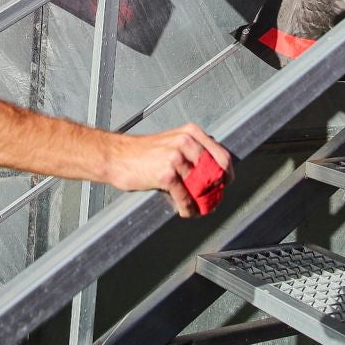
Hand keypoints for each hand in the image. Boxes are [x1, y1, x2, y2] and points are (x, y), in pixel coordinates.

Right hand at [103, 122, 232, 218]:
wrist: (116, 157)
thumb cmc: (142, 152)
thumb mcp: (172, 142)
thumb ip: (192, 151)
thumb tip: (214, 169)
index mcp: (191, 132)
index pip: (222, 155)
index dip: (227, 174)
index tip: (226, 184)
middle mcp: (186, 142)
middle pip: (216, 172)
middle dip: (216, 190)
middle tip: (213, 200)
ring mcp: (176, 157)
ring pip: (202, 187)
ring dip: (202, 202)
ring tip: (199, 208)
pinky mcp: (167, 174)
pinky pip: (186, 197)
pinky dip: (188, 208)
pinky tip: (186, 211)